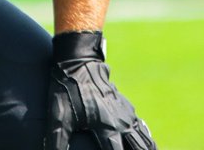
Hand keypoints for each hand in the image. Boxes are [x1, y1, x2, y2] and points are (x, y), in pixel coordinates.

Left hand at [45, 31, 155, 149]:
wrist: (79, 61)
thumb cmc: (67, 89)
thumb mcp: (59, 116)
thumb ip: (57, 141)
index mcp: (108, 127)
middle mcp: (121, 122)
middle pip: (139, 148)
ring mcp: (126, 113)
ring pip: (144, 138)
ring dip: (146, 148)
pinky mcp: (126, 106)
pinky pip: (140, 127)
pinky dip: (144, 139)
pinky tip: (144, 143)